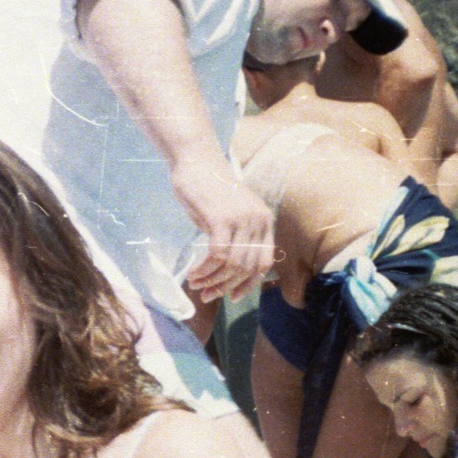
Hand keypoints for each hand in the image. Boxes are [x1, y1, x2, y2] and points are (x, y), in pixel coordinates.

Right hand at [172, 155, 273, 302]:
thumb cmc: (208, 188)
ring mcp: (241, 219)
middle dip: (225, 286)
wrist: (196, 161)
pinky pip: (217, 255)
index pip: (264, 262)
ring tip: (196, 285)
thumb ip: (235, 237)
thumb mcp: (230, 214)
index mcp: (264, 221)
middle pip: (247, 267)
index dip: (248, 284)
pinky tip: (193, 273)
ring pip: (233, 265)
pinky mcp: (221, 219)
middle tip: (206, 295)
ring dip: (212, 280)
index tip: (231, 296)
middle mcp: (258, 221)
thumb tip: (227, 270)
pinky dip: (204, 269)